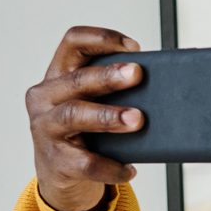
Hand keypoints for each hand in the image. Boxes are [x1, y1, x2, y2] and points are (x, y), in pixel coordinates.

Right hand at [26, 26, 145, 210]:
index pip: (73, 42)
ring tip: (138, 119)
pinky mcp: (55, 160)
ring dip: (108, 116)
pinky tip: (130, 169)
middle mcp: (46, 97)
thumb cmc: (84, 129)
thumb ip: (116, 91)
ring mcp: (46, 128)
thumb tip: (165, 88)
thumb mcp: (94, 103)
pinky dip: (110, 166)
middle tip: (137, 74)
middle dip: (108, 76)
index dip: (101, 39)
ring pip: (74, 116)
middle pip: (76, 80)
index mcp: (59, 75)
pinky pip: (85, 163)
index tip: (134, 47)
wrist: (59, 171)